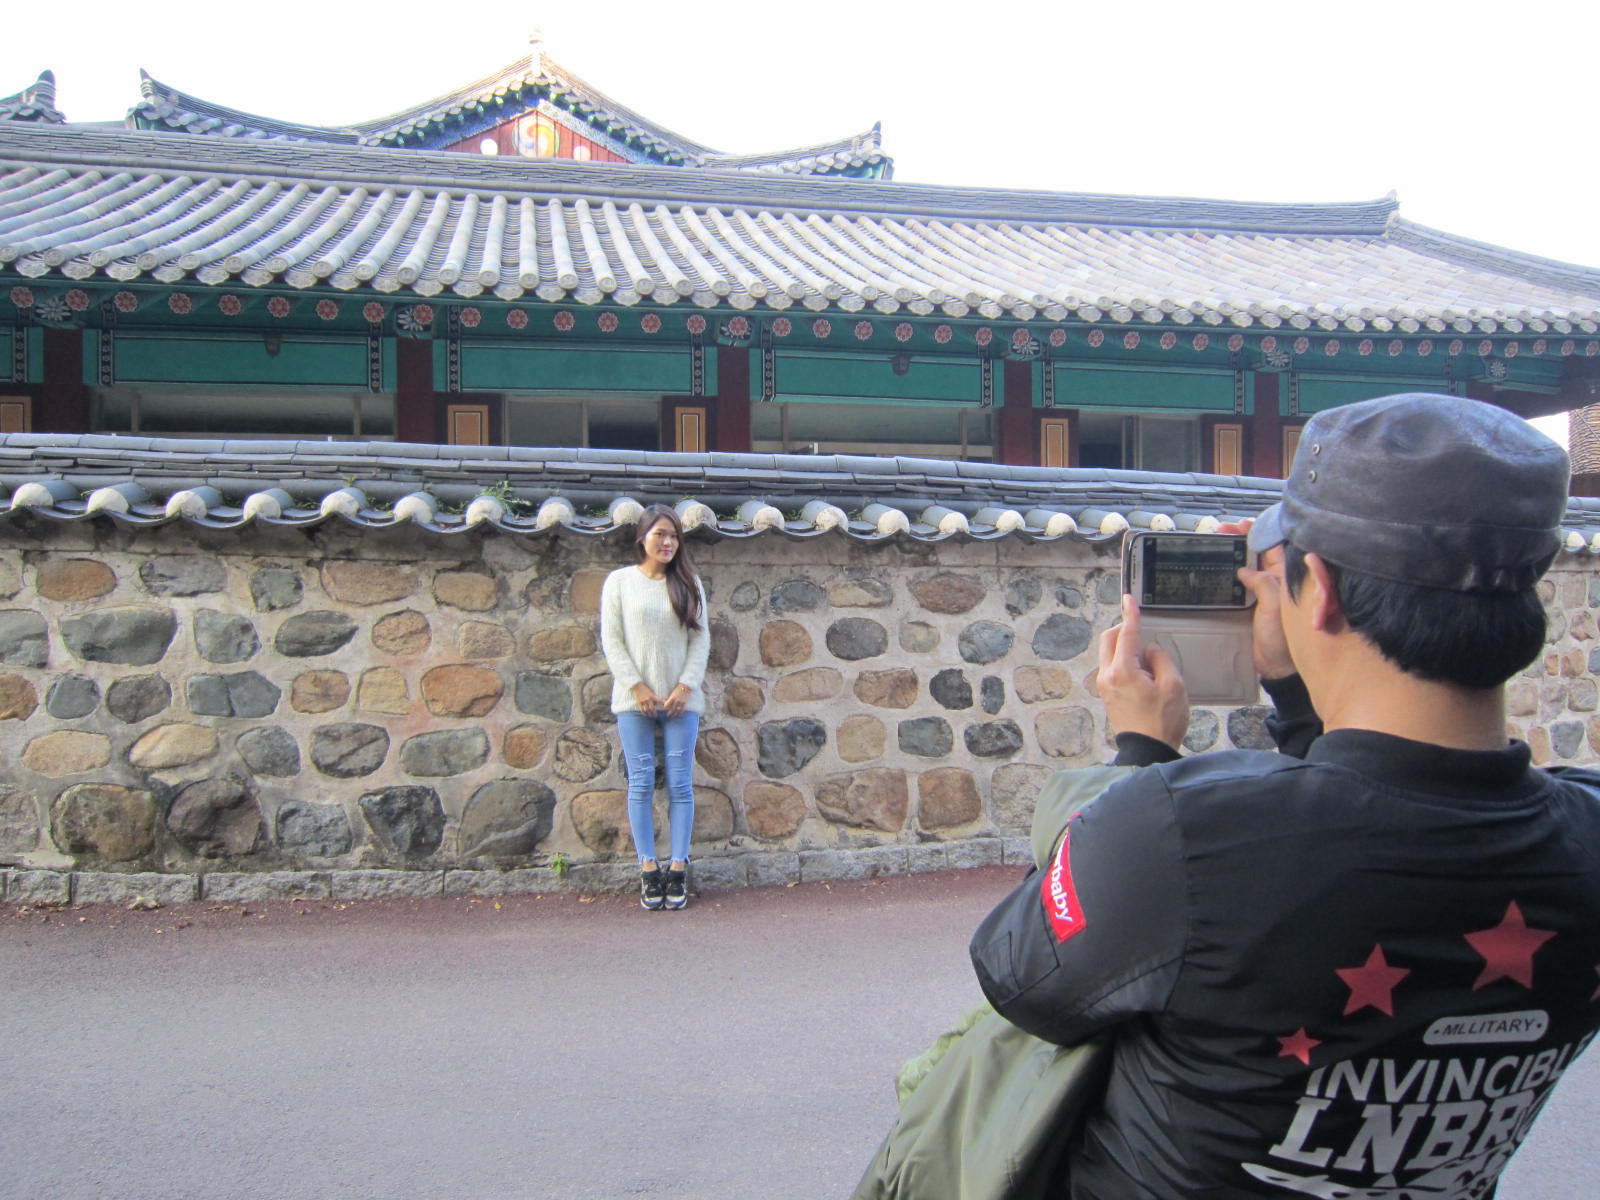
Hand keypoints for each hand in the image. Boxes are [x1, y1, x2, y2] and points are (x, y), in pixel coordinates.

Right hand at [631, 682, 662, 716]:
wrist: (637, 686)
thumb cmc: (645, 688)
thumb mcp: (651, 692)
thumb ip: (653, 698)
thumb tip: (655, 704)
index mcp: (652, 696)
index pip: (659, 700)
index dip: (663, 703)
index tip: (667, 706)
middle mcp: (648, 699)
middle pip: (652, 709)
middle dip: (654, 713)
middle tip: (655, 716)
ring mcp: (643, 701)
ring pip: (647, 710)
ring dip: (649, 714)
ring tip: (651, 716)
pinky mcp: (639, 703)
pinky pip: (642, 710)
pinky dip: (644, 713)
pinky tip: (645, 715)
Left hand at [663, 684, 690, 716]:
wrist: (685, 687)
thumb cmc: (677, 690)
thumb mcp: (672, 694)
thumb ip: (670, 699)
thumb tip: (667, 704)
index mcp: (672, 698)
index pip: (667, 705)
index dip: (665, 707)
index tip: (665, 708)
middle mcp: (676, 701)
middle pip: (672, 709)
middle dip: (669, 713)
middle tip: (668, 715)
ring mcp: (681, 702)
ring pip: (677, 710)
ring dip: (674, 714)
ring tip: (672, 716)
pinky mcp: (684, 703)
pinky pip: (682, 710)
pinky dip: (680, 713)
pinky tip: (678, 715)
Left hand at [1098, 595, 1189, 749]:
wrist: (1147, 750)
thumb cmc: (1162, 721)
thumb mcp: (1173, 685)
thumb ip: (1160, 659)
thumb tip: (1149, 650)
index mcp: (1123, 670)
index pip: (1126, 633)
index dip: (1130, 614)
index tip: (1128, 598)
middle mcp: (1107, 675)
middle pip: (1109, 639)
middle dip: (1124, 629)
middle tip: (1142, 630)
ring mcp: (1104, 685)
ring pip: (1108, 652)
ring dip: (1124, 646)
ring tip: (1148, 660)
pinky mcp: (1106, 694)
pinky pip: (1111, 667)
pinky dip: (1123, 660)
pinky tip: (1142, 671)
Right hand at [1219, 520, 1296, 681]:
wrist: (1278, 668)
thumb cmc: (1284, 639)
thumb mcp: (1276, 606)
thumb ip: (1263, 583)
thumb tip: (1246, 570)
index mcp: (1286, 578)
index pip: (1273, 546)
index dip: (1258, 532)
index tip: (1241, 524)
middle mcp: (1274, 583)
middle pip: (1257, 553)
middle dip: (1240, 539)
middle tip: (1220, 531)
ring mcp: (1261, 595)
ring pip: (1246, 567)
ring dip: (1231, 554)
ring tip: (1214, 544)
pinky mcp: (1249, 607)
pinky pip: (1238, 585)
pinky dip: (1226, 574)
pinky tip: (1216, 568)